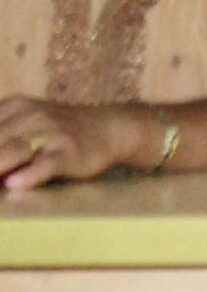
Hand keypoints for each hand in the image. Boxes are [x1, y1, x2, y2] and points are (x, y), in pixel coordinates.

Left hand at [0, 97, 148, 192]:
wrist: (110, 128)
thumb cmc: (58, 132)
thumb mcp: (24, 124)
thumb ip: (0, 139)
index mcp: (12, 108)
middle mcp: (30, 116)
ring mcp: (51, 134)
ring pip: (12, 151)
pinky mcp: (70, 152)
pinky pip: (47, 164)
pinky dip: (30, 175)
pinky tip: (14, 184)